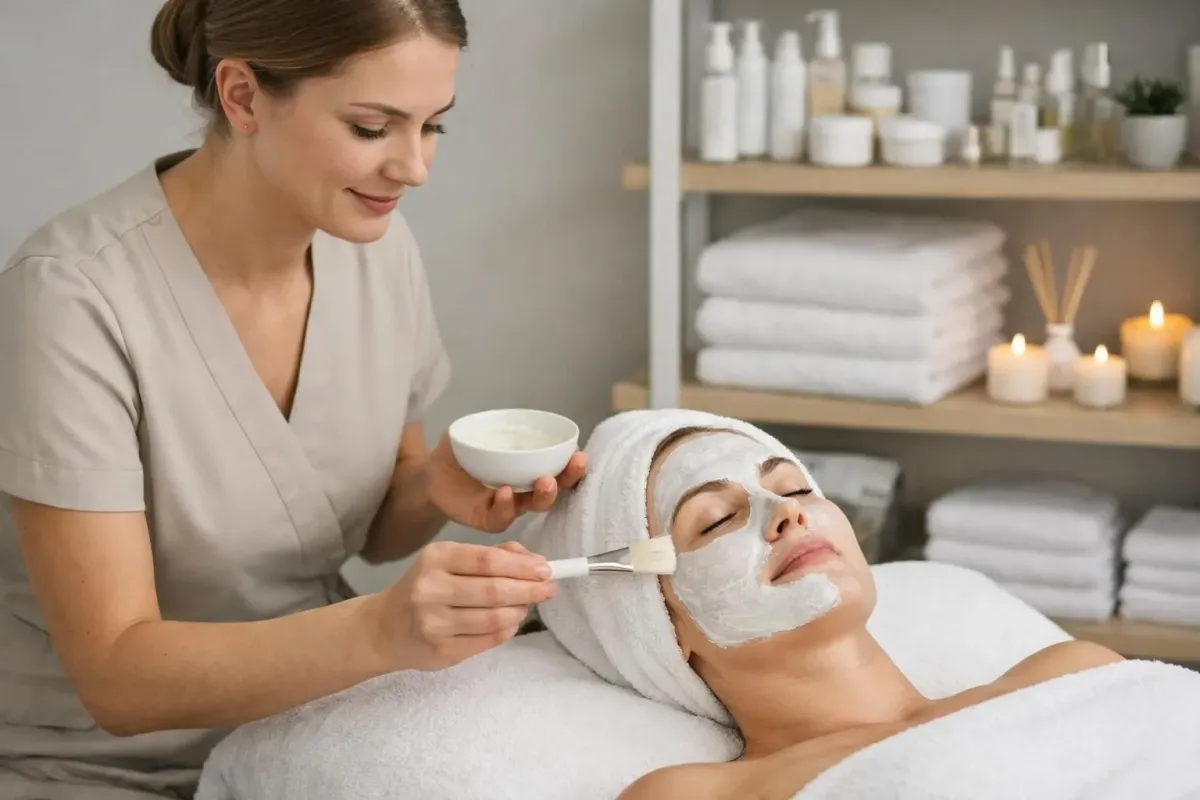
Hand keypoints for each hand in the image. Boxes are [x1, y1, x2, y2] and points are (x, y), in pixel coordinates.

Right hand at [369, 540, 556, 671]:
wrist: (384, 628)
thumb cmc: (426, 587)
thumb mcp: (449, 561)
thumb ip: (492, 555)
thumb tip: (534, 560)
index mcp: (435, 558)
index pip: (487, 560)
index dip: (522, 566)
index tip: (546, 569)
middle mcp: (431, 589)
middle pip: (494, 590)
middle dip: (529, 590)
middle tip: (550, 589)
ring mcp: (434, 624)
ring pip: (495, 619)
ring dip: (519, 612)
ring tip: (526, 606)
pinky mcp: (442, 652)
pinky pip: (488, 640)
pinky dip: (507, 630)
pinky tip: (510, 623)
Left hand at [427, 433, 587, 532]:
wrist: (428, 474)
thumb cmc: (457, 452)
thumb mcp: (475, 431)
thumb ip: (493, 424)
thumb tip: (512, 413)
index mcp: (526, 467)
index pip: (557, 468)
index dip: (571, 465)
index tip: (580, 454)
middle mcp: (522, 488)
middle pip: (553, 489)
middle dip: (567, 479)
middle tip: (573, 466)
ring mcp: (506, 506)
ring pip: (532, 505)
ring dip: (543, 495)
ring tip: (544, 481)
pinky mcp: (486, 519)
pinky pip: (501, 518)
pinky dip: (505, 506)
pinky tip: (504, 492)